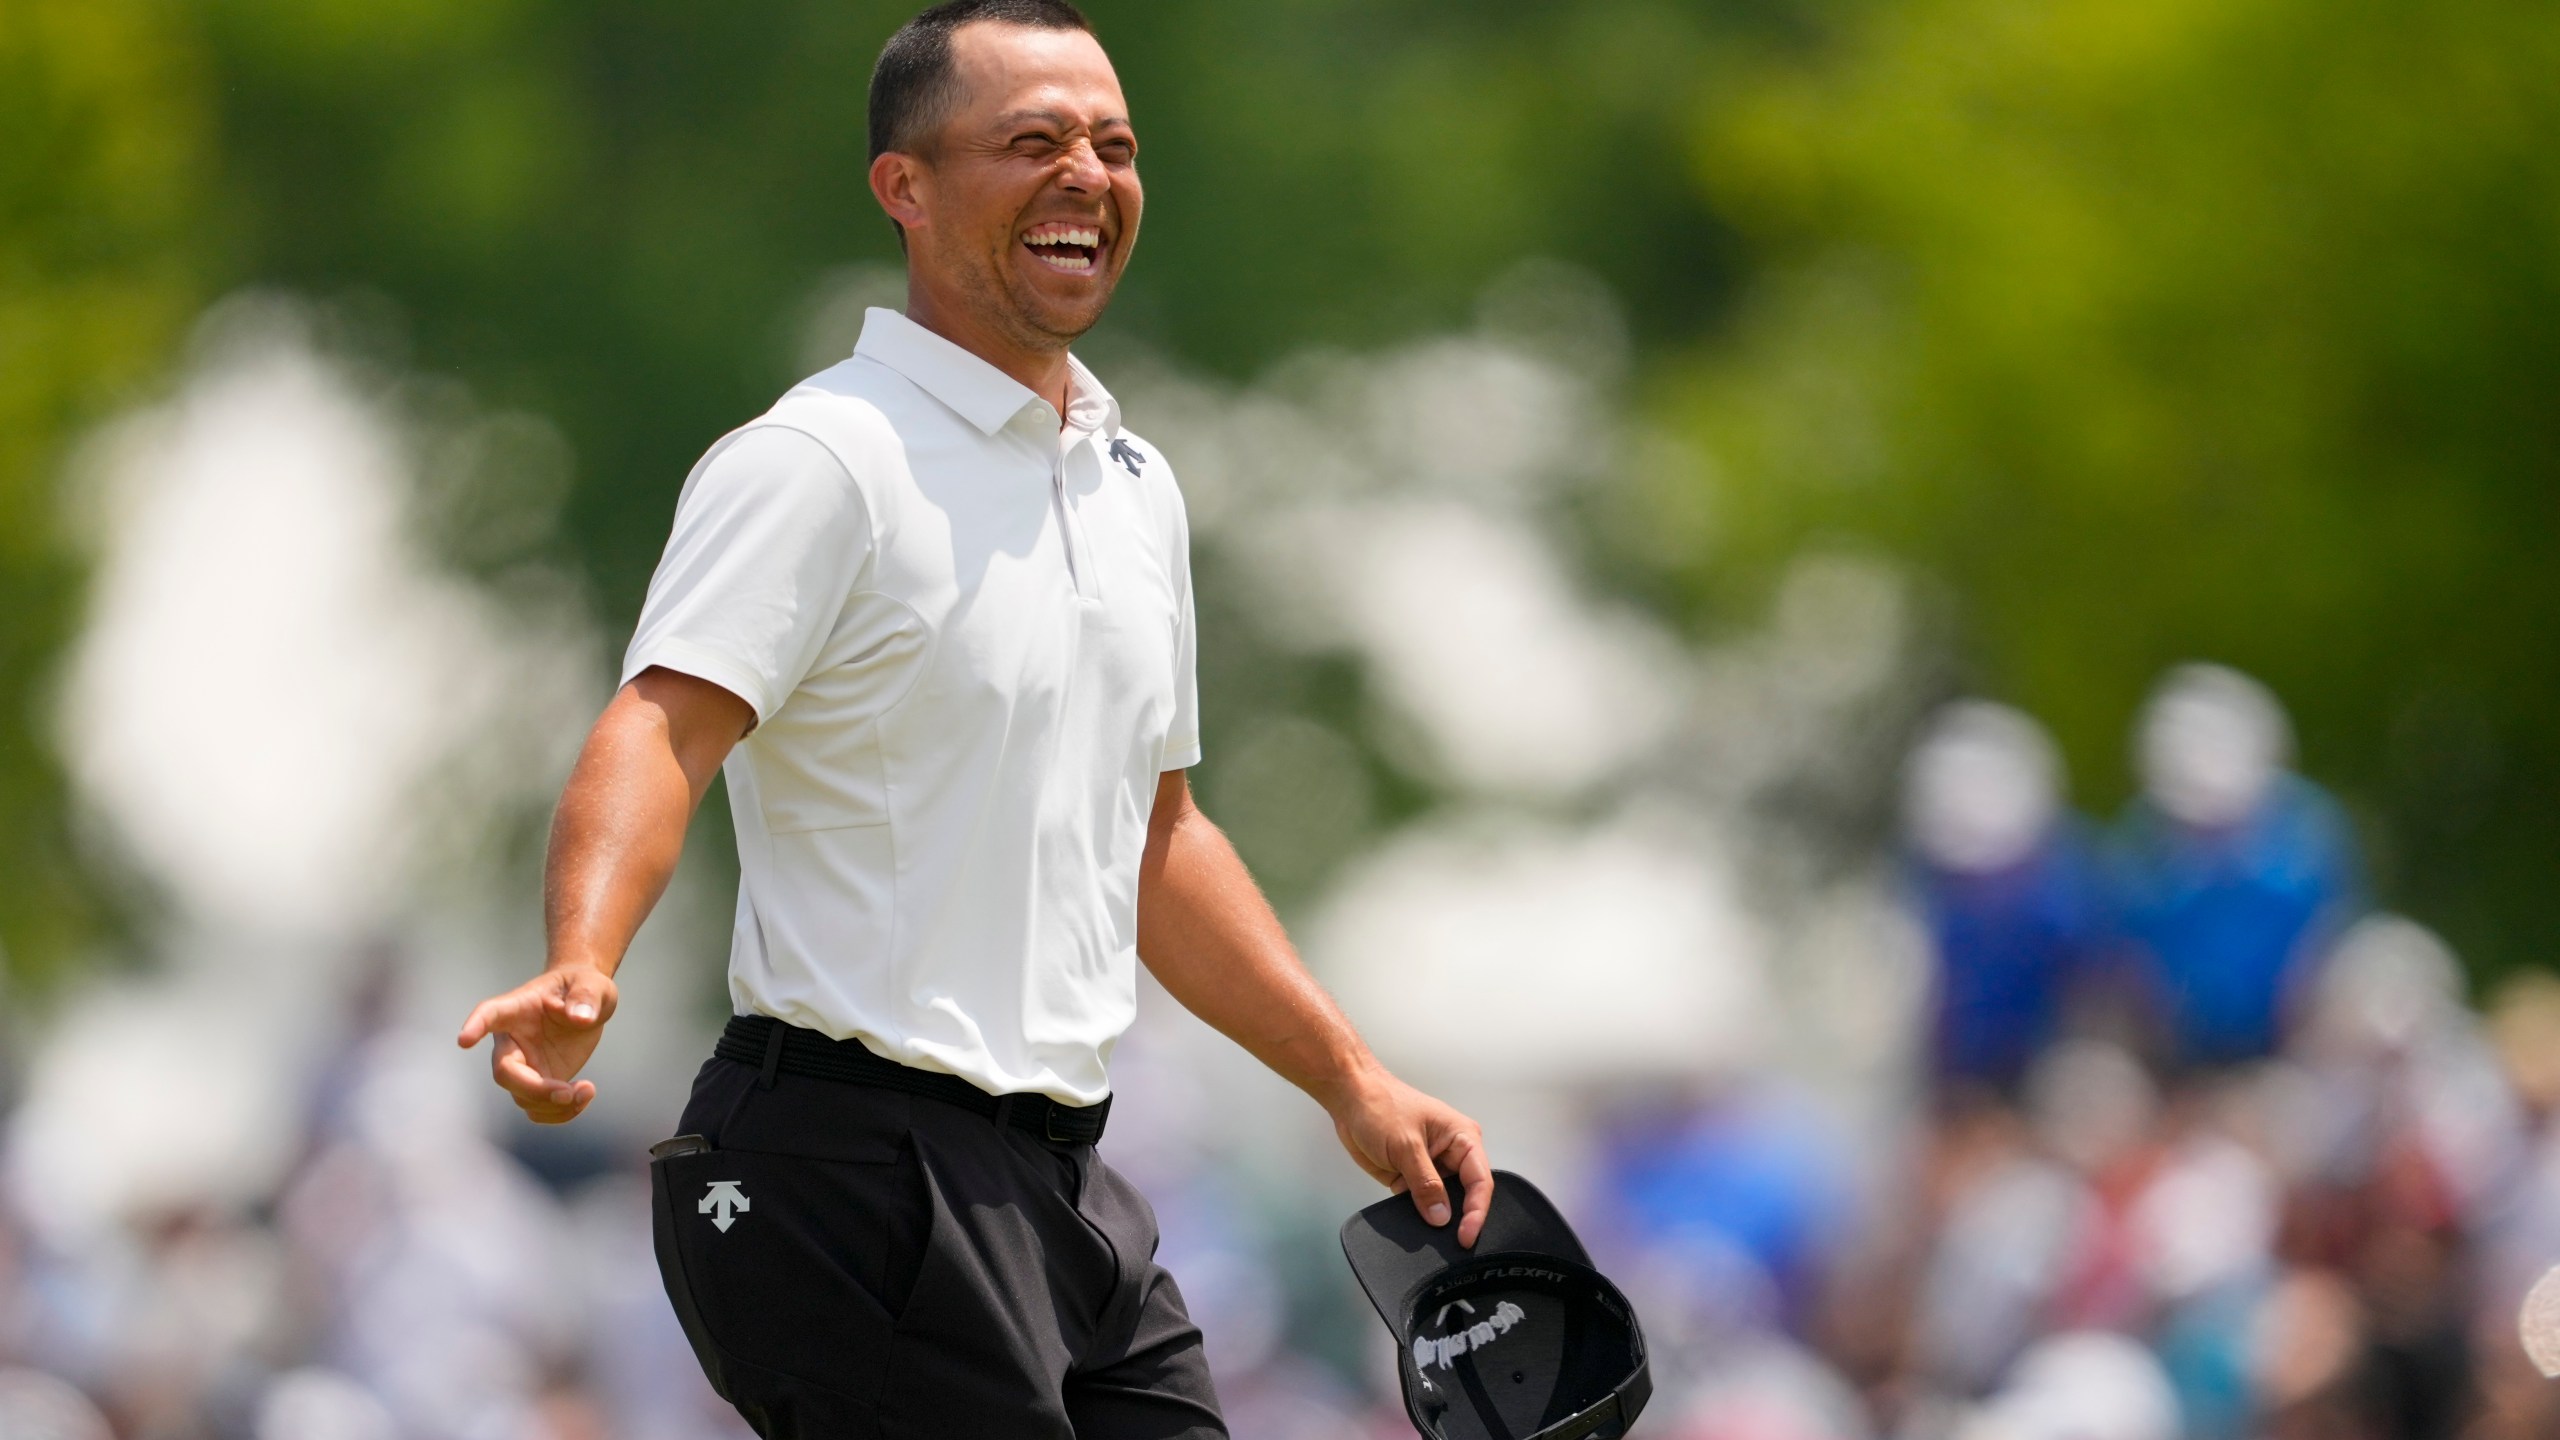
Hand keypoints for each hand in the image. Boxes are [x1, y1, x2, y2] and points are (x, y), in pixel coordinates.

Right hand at [456, 965, 618, 1122]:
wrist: (586, 1003)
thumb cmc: (582, 987)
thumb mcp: (592, 984)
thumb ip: (586, 996)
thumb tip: (581, 1017)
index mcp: (517, 1008)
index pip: (489, 1014)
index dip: (475, 1026)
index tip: (464, 1040)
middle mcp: (513, 1041)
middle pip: (505, 1072)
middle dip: (534, 1089)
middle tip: (567, 1091)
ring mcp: (524, 1065)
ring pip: (522, 1098)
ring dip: (555, 1105)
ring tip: (587, 1090)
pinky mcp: (539, 1083)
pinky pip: (539, 1110)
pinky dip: (562, 1113)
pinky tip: (584, 1096)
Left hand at [1329, 1068, 1493, 1246]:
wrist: (1350, 1099)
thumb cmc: (1380, 1105)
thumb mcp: (1406, 1145)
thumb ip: (1425, 1184)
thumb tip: (1441, 1217)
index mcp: (1462, 1138)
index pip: (1480, 1181)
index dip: (1476, 1212)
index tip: (1466, 1236)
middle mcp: (1452, 1154)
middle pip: (1466, 1195)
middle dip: (1460, 1219)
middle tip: (1453, 1245)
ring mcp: (1433, 1167)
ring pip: (1444, 1203)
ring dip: (1438, 1219)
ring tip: (1434, 1240)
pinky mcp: (1412, 1178)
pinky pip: (1422, 1204)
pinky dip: (1419, 1215)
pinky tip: (1415, 1227)